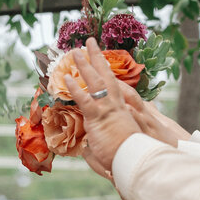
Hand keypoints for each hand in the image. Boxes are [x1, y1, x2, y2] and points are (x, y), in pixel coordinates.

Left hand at [66, 40, 143, 170]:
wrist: (134, 157)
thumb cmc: (126, 153)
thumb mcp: (116, 142)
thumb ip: (104, 138)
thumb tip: (91, 145)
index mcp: (121, 108)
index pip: (113, 84)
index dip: (106, 70)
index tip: (100, 58)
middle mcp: (115, 103)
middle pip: (106, 74)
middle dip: (96, 57)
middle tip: (89, 42)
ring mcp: (107, 108)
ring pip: (94, 82)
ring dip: (83, 65)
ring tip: (73, 51)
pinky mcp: (98, 117)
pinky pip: (84, 99)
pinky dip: (74, 88)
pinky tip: (65, 78)